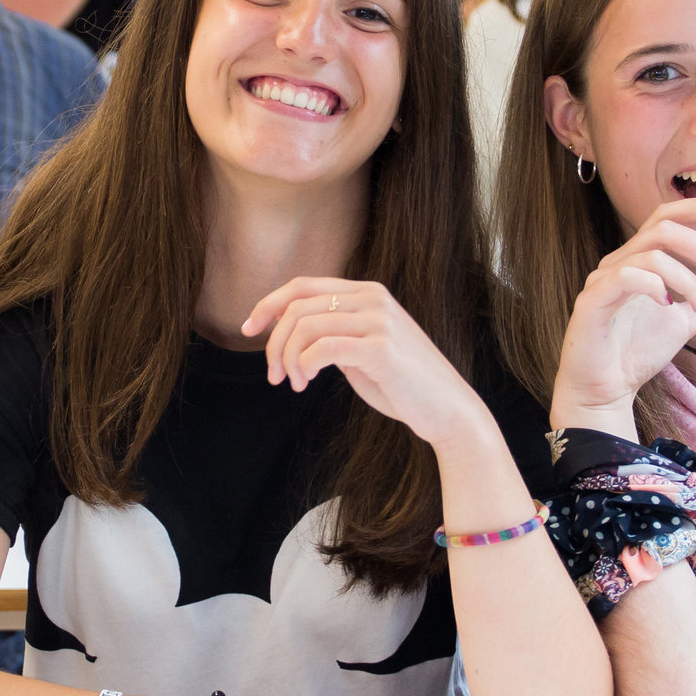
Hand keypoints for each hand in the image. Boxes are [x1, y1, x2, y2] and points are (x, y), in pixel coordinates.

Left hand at [242, 277, 490, 448]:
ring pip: (305, 326)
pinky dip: (302, 366)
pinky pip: (321, 348)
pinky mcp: (380, 348)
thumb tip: (293, 332)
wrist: (448, 410)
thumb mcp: (363, 351)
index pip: (303, 285)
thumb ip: (335, 334)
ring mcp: (378, 320)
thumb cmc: (403, 386)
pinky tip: (305, 384)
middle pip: (298, 305)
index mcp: (367, 293)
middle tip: (273, 375)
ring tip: (293, 384)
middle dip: (273, 342)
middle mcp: (372, 298)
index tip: (247, 329)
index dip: (269, 303)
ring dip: (286, 359)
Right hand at [550, 198, 695, 431]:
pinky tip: (669, 305)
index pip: (664, 218)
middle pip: (661, 227)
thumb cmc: (635, 354)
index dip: (695, 209)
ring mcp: (602, 279)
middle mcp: (618, 262)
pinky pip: (626, 276)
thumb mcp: (686, 323)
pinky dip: (655, 286)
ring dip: (686, 278)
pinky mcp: (592, 300)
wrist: (604, 390)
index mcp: (637, 261)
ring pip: (651, 254)